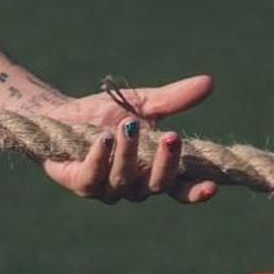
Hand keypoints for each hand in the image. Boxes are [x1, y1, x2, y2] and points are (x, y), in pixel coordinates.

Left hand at [40, 75, 218, 205]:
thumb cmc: (107, 113)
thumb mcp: (144, 103)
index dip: (195, 191)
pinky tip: (104, 139)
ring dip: (128, 152)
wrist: (61, 114)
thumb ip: (174, 98)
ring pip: (123, 179)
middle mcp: (134, 186)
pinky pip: (92, 176)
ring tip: (128, 125)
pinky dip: (99, 157)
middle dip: (165, 163)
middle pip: (156, 185)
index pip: (179, 189)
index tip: (212, 186)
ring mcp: (107, 189)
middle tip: (172, 137)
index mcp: (154, 172)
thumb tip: (209, 81)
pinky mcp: (80, 183)